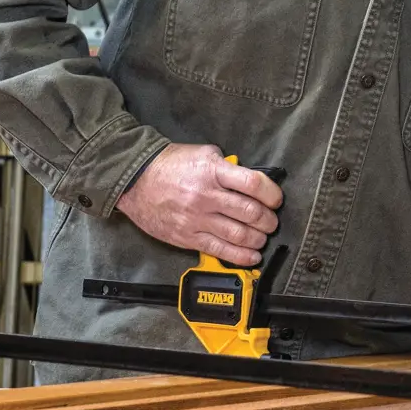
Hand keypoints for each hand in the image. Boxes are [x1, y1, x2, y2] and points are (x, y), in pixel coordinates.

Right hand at [114, 144, 281, 265]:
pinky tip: (252, 255)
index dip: (272, 194)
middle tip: (271, 221)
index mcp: (213, 171)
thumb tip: (249, 179)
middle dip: (268, 220)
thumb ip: (227, 166)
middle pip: (250, 212)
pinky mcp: (188, 237)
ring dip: (258, 238)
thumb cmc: (169, 164)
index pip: (254, 184)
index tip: (276, 199)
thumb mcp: (202, 153)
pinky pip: (220, 250)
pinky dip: (241, 256)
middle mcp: (207, 196)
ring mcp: (197, 219)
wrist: (135, 180)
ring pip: (239, 234)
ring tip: (262, 237)